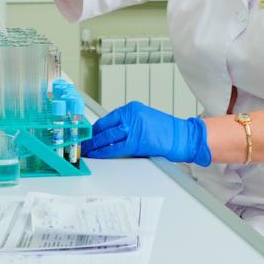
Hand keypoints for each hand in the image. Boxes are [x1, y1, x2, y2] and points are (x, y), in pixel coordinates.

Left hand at [84, 101, 211, 165]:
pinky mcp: (135, 142)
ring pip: (106, 137)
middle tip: (81, 143)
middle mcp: (130, 115)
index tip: (86, 133)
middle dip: (90, 137)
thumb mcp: (145, 118)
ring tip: (85, 150)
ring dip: (93, 145)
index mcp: (132, 108)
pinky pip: (113, 148)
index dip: (94, 128)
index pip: (107, 118)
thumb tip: (111, 133)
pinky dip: (102, 152)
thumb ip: (128, 123)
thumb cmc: (166, 130)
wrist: (182, 136)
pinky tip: (96, 155)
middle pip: (103, 127)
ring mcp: (132, 128)